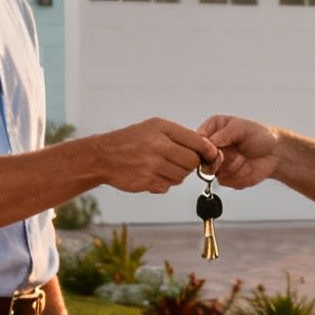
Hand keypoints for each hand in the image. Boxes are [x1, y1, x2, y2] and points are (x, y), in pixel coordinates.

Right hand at [94, 118, 221, 193]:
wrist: (103, 156)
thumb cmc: (130, 141)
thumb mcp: (154, 127)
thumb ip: (179, 135)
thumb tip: (205, 147)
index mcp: (162, 129)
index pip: (196, 141)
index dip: (207, 150)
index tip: (211, 155)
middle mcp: (158, 145)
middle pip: (192, 161)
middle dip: (190, 164)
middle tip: (180, 162)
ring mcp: (152, 165)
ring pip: (181, 176)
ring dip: (176, 175)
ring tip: (163, 167)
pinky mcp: (147, 181)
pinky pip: (167, 186)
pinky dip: (164, 183)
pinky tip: (153, 175)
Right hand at [198, 115, 278, 188]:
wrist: (275, 153)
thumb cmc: (260, 136)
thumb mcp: (241, 127)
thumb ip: (223, 134)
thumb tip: (209, 142)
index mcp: (212, 129)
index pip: (196, 140)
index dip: (204, 147)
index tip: (216, 148)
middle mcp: (212, 147)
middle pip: (201, 159)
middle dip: (219, 159)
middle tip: (236, 154)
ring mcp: (217, 163)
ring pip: (213, 172)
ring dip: (231, 167)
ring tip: (243, 158)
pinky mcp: (225, 177)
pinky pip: (224, 181)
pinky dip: (237, 175)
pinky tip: (246, 167)